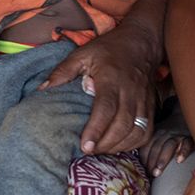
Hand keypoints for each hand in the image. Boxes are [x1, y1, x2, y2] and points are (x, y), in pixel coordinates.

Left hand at [38, 34, 158, 154]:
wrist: (142, 42)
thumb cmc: (110, 49)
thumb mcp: (82, 54)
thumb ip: (62, 72)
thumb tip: (43, 89)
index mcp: (112, 79)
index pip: (106, 108)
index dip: (96, 129)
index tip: (84, 145)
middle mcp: (131, 92)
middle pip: (123, 125)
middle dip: (105, 144)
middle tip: (88, 152)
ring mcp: (144, 101)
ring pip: (137, 131)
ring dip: (119, 146)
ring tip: (100, 150)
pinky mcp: (151, 107)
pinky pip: (147, 132)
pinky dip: (134, 144)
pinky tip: (118, 146)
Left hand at [142, 102, 193, 176]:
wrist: (185, 116)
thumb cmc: (169, 132)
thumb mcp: (158, 135)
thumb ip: (150, 147)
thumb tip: (142, 165)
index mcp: (155, 134)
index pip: (146, 148)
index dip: (144, 160)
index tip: (144, 172)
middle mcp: (165, 134)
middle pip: (156, 148)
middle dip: (152, 162)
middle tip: (150, 175)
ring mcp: (177, 135)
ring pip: (168, 146)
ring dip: (163, 158)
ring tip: (159, 170)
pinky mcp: (190, 138)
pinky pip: (186, 144)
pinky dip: (182, 152)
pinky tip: (179, 160)